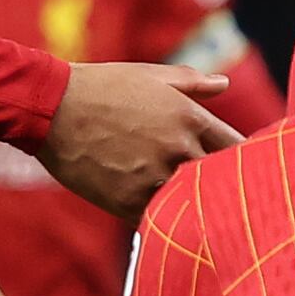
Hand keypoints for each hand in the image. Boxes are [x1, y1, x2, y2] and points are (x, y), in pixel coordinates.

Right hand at [36, 62, 237, 218]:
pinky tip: (163, 219)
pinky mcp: (128, 201)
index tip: (243, 166)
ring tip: (198, 213)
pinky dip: (162, 219)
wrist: (51, 108)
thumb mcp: (150, 76)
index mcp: (189, 117)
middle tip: (227, 197)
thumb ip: (191, 82)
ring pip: (190, 203)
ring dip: (191, 205)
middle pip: (220, 179)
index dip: (242, 159)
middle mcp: (178, 148)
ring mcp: (153, 177)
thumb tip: (223, 85)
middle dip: (223, 186)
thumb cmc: (100, 87)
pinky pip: (158, 219)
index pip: (236, 146)